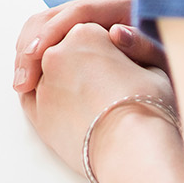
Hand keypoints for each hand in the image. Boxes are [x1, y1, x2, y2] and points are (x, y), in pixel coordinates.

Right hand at [15, 0, 167, 92]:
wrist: (175, 64)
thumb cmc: (172, 66)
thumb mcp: (166, 60)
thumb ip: (145, 46)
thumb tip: (117, 34)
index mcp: (124, 6)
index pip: (79, 12)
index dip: (53, 33)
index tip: (36, 57)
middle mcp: (102, 5)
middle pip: (54, 15)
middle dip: (32, 46)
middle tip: (23, 81)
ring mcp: (88, 15)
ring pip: (45, 23)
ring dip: (27, 51)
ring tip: (22, 83)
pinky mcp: (79, 29)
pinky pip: (48, 33)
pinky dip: (33, 52)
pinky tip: (28, 74)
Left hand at [21, 22, 178, 174]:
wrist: (132, 150)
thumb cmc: (148, 108)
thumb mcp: (152, 67)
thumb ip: (134, 45)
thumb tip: (118, 32)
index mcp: (85, 31)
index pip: (85, 32)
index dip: (98, 46)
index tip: (107, 59)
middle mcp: (57, 51)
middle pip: (62, 49)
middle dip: (74, 60)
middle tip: (93, 79)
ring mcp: (43, 82)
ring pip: (43, 71)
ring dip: (54, 77)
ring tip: (82, 96)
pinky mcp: (36, 111)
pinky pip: (31, 97)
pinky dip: (41, 97)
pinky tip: (62, 105)